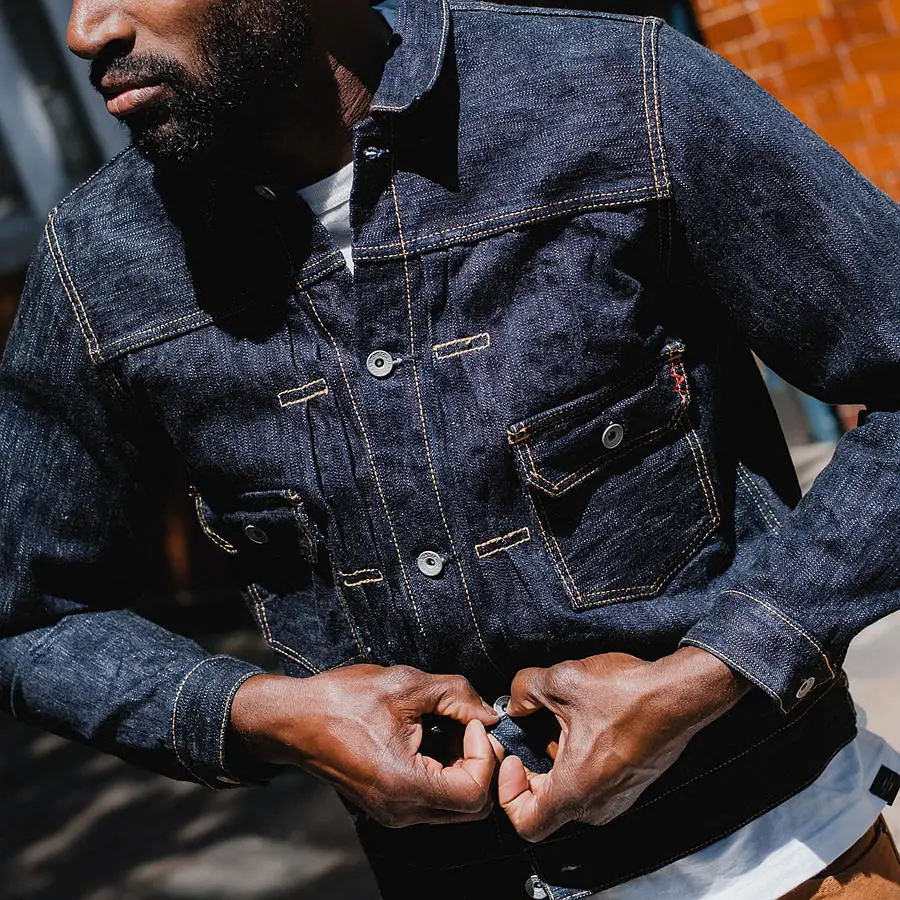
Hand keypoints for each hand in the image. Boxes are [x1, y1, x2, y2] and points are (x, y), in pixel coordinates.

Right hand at [230, 665, 500, 826]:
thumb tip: (489, 714)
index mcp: (403, 785)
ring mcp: (394, 812)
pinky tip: (436, 738)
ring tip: (452, 728)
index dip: (485, 755)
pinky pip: (436, 799)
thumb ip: (456, 695)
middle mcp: (401, 810)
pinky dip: (448, 772)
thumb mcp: (405, 684)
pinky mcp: (390, 804)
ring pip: (456, 805)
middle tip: (470, 726)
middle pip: (472, 807)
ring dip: (466, 767)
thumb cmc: (342, 700)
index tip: (471, 722)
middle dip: (482, 764)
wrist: (294, 719)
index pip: (475, 793)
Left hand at [498, 647, 750, 841]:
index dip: (508, 793)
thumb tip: (515, 701)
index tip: (513, 759)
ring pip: (569, 796)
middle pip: (545, 809)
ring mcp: (617, 799)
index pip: (526, 823)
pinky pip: (591, 787)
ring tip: (555, 729)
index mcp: (575, 790)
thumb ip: (525, 690)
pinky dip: (577, 763)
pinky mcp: (630, 785)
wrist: (679, 694)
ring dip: (554, 767)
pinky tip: (581, 728)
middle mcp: (597, 805)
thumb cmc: (629, 695)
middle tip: (525, 739)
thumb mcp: (562, 681)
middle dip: (530, 773)